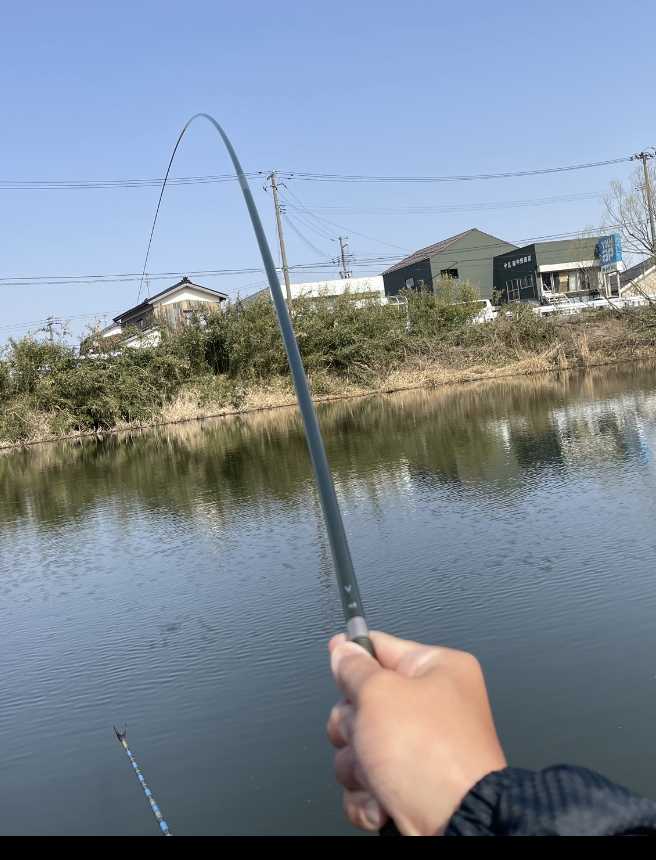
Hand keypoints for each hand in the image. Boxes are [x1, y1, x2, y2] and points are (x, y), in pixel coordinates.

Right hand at [327, 631, 506, 835]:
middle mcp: (433, 707)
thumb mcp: (379, 693)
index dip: (354, 656)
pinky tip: (383, 800)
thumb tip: (343, 651)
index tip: (337, 660)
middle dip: (353, 726)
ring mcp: (421, 749)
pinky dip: (367, 796)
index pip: (382, 648)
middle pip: (362, 701)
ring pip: (359, 746)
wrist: (455, 824)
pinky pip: (367, 782)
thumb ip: (353, 668)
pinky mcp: (410, 785)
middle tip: (368, 733)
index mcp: (437, 671)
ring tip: (379, 774)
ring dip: (357, 765)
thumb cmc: (432, 756)